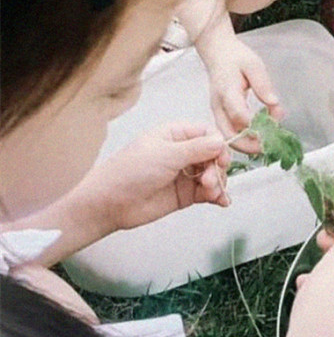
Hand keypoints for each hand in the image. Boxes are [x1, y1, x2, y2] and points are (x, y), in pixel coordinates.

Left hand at [83, 121, 230, 232]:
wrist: (110, 203)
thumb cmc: (129, 172)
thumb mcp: (165, 154)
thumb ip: (197, 148)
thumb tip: (221, 141)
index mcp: (175, 135)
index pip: (207, 133)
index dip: (218, 145)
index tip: (221, 159)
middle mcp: (182, 153)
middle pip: (214, 155)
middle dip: (217, 168)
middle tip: (210, 180)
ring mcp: (184, 174)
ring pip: (213, 174)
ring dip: (218, 183)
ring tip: (211, 193)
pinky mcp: (185, 194)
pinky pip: (208, 192)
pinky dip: (218, 196)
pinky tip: (221, 201)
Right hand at [201, 38, 283, 151]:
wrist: (217, 54)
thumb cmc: (236, 58)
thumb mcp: (254, 65)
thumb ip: (263, 84)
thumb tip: (274, 104)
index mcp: (227, 90)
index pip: (237, 113)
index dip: (253, 124)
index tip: (270, 126)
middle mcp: (219, 105)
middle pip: (228, 133)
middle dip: (248, 144)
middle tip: (268, 145)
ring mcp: (217, 112)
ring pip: (227, 137)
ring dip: (246, 145)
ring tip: (265, 144)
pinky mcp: (220, 115)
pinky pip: (228, 133)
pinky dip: (242, 140)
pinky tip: (257, 138)